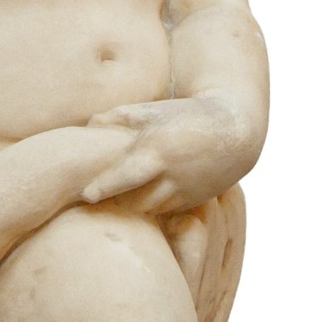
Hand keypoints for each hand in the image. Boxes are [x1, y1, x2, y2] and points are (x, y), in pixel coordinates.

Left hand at [79, 96, 256, 214]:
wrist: (235, 130)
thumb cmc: (188, 115)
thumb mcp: (155, 110)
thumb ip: (120, 117)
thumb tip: (88, 125)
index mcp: (157, 151)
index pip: (125, 175)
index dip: (104, 187)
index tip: (86, 195)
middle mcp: (170, 176)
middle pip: (132, 201)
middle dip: (113, 202)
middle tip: (93, 199)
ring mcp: (183, 192)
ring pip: (148, 209)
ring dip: (130, 206)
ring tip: (113, 200)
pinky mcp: (192, 202)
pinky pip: (164, 211)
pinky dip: (149, 207)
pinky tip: (139, 199)